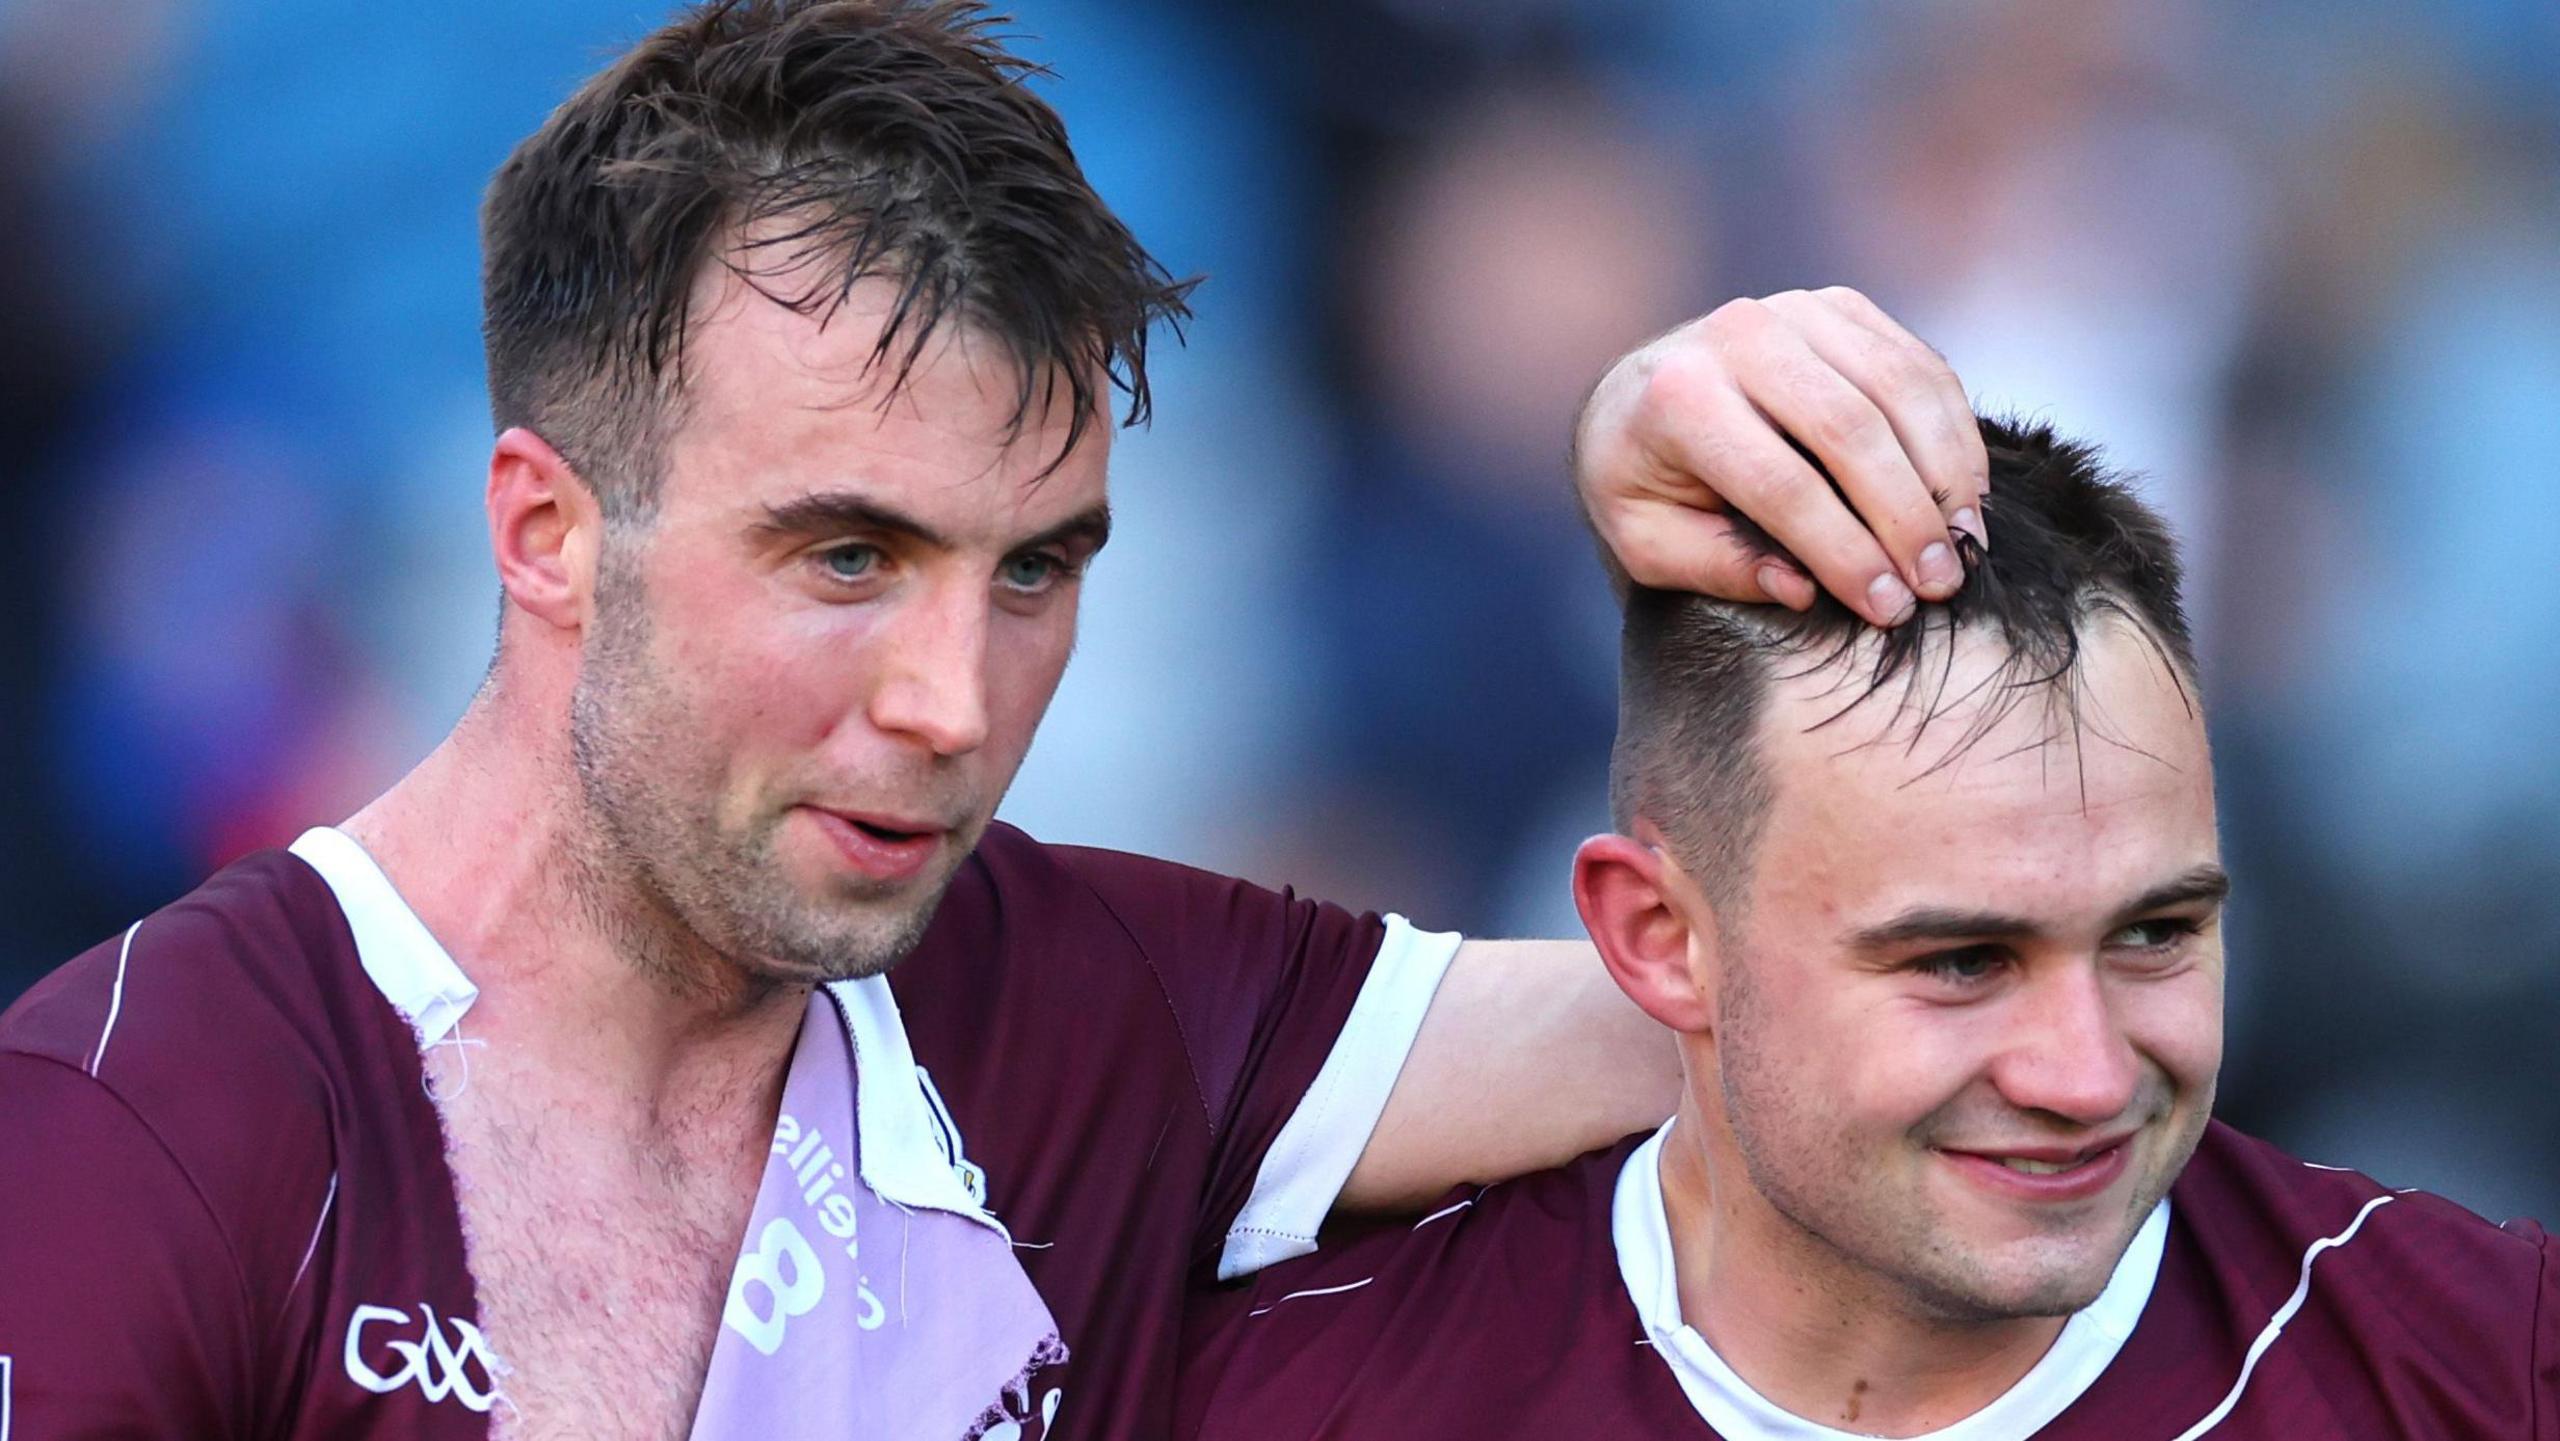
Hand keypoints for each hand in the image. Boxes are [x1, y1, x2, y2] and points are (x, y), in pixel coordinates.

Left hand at [1573, 286, 1988, 625]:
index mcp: (1679, 399)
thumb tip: (1803, 589)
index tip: (1889, 608)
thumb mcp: (1649, 542)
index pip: (1781, 485)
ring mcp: (1794, 310)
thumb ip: (1720, 567)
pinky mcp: (1840, 307)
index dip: (1844, 552)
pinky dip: (1952, 430)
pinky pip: (1918, 365)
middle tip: (1942, 583)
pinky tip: (1966, 493)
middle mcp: (1737, 337)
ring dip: (1945, 473)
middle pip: (1849, 431)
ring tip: (1966, 545)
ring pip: (1898, 390)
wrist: (1637, 393)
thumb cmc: (1646, 482)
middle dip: (1906, 517)